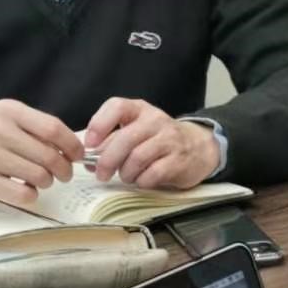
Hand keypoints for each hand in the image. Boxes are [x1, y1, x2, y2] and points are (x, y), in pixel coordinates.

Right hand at [0, 100, 83, 206]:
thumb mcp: (3, 113)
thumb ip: (33, 125)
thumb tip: (70, 146)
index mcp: (8, 111)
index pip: (53, 129)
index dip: (72, 145)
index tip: (78, 155)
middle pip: (49, 156)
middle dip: (64, 169)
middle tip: (64, 173)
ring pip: (39, 177)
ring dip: (48, 182)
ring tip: (42, 179)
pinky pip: (22, 195)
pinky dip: (32, 195)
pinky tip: (26, 189)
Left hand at [84, 98, 219, 188]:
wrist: (198, 147)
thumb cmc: (158, 139)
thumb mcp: (136, 131)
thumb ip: (112, 141)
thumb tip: (89, 159)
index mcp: (139, 109)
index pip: (116, 106)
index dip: (99, 124)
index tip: (90, 144)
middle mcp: (154, 120)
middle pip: (125, 138)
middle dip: (107, 160)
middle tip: (101, 174)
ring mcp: (169, 139)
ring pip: (138, 157)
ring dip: (125, 172)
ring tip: (125, 176)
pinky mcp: (179, 160)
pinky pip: (153, 173)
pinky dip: (141, 181)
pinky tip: (141, 181)